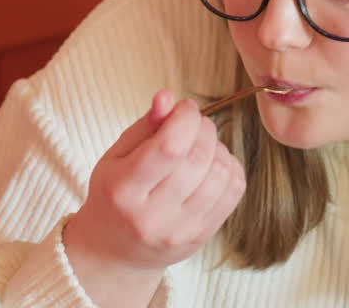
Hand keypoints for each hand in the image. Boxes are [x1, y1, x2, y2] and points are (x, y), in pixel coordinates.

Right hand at [64, 89, 245, 295]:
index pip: (170, 147)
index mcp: (123, 191)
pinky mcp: (203, 237)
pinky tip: (212, 163)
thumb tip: (168, 97)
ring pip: (220, 174)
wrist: (115, 253)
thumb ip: (144, 126)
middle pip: (198, 158)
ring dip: (217, 147)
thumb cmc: (114, 196)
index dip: (185, 118)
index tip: (184, 108)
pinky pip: (234, 191)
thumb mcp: (116, 157)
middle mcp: (152, 216)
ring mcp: (181, 231)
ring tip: (200, 145)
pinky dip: (230, 166)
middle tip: (192, 123)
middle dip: (202, 128)